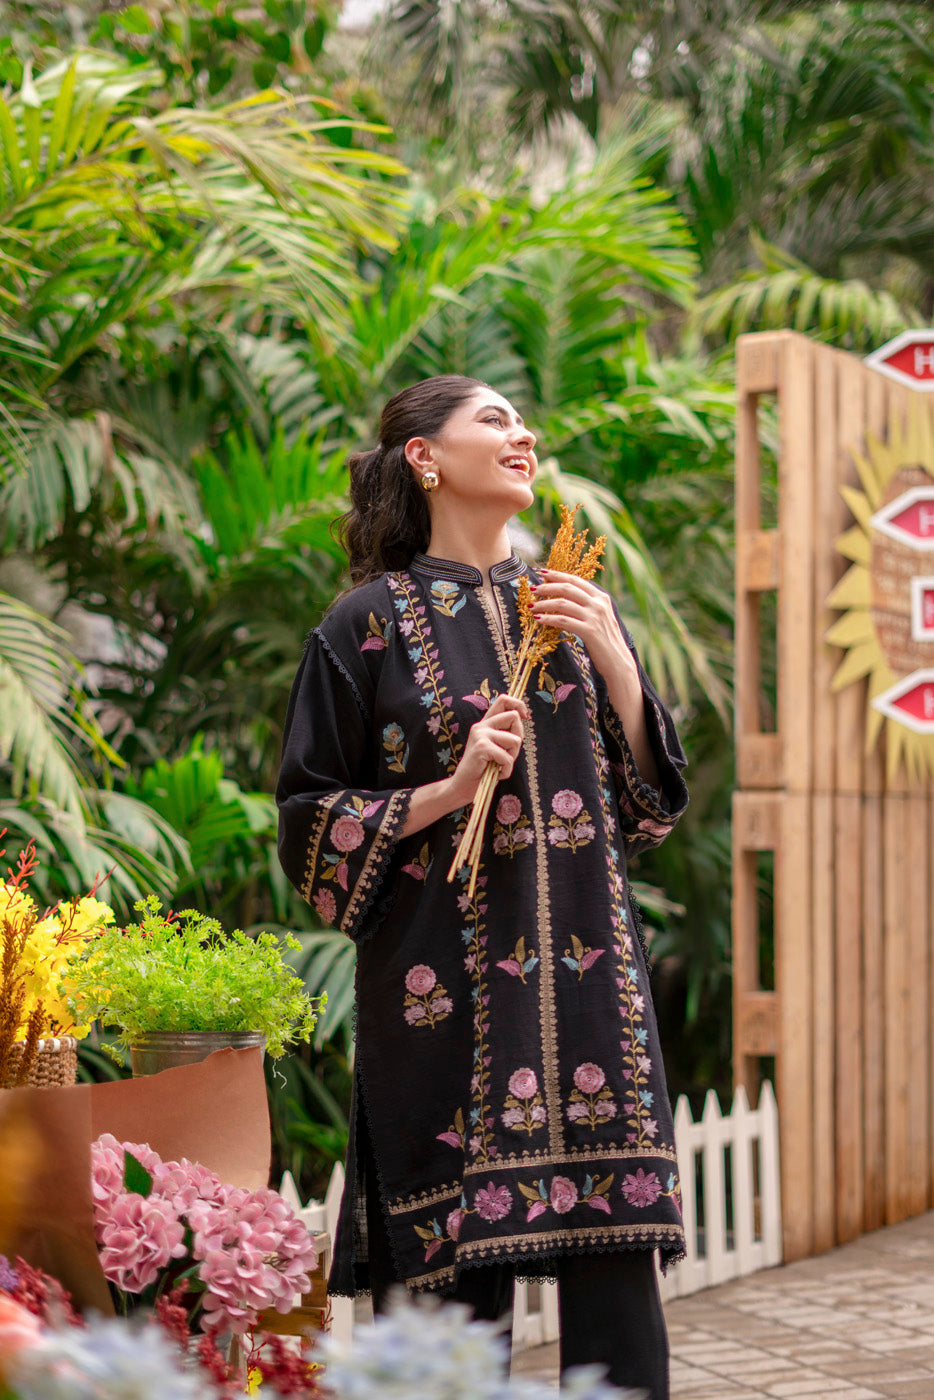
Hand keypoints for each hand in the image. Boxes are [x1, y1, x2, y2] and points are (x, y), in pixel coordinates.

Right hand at [446, 694, 528, 807]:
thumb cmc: (484, 769)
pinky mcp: (481, 747)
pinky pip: (507, 757)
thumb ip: (506, 734)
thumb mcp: (497, 748)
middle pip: (514, 716)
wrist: (463, 786)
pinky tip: (496, 774)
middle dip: (519, 737)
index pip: (503, 699)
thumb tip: (523, 717)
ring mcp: (480, 735)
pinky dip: (506, 770)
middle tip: (508, 754)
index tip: (526, 717)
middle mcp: (482, 725)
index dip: (519, 705)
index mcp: (485, 723)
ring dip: (512, 758)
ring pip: (515, 740)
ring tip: (499, 765)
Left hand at [530, 570, 636, 686]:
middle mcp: (598, 604)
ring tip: (532, 607)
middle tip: (533, 589)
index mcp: (602, 597)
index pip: (576, 580)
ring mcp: (594, 617)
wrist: (619, 662)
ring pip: (562, 603)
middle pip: (567, 588)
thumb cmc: (606, 642)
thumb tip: (566, 599)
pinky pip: (563, 621)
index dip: (558, 575)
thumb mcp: (601, 618)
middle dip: (547, 587)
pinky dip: (548, 619)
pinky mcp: (589, 631)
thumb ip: (589, 606)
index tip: (543, 574)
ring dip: (543, 604)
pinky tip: (539, 619)